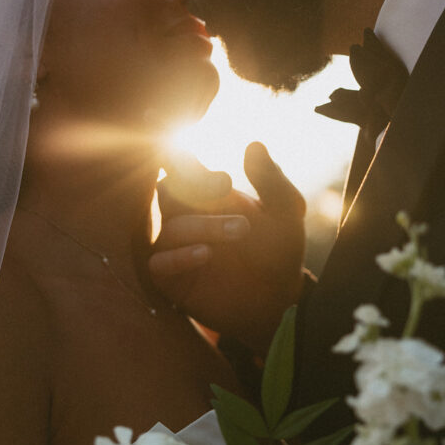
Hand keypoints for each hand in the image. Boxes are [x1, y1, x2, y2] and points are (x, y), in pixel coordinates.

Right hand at [150, 142, 307, 350]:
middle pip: (168, 191)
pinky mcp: (172, 279)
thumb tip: (254, 144)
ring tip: (241, 230)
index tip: (224, 180)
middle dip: (194, 188)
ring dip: (204, 226)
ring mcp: (176, 248)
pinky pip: (158, 263)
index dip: (187, 164)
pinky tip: (207, 254)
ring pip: (171, 227)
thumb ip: (271, 181)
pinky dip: (179, 257)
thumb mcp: (286, 213)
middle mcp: (186, 216)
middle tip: (225, 189)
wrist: (279, 300)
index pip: (181, 166)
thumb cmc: (278, 251)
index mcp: (206, 194)